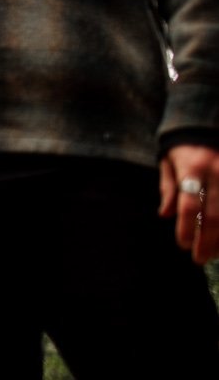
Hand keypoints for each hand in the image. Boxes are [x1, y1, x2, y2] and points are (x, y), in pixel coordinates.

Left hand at [159, 144, 218, 263]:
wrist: (205, 121)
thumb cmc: (183, 146)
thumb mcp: (168, 162)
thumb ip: (168, 188)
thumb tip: (164, 216)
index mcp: (191, 168)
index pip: (188, 204)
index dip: (186, 227)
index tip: (183, 245)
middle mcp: (215, 172)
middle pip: (214, 214)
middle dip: (207, 240)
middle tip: (199, 258)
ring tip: (214, 254)